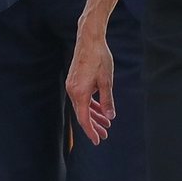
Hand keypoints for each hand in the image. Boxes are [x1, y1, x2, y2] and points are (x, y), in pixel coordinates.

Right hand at [66, 21, 115, 143]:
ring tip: (106, 123)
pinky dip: (90, 104)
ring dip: (93, 115)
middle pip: (82, 114)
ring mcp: (72, 86)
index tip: (98, 141)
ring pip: (82, 106)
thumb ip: (107, 100)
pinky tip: (99, 108)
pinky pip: (82, 98)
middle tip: (105, 135)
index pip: (84, 118)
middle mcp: (72, 91)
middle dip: (94, 125)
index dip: (91, 131)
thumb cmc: (99, 58)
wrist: (89, 40)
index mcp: (80, 93)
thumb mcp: (106, 81)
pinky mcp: (74, 81)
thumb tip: (109, 117)